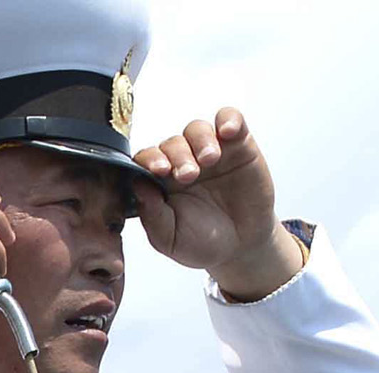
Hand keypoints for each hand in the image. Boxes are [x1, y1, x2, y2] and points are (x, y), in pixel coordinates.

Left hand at [134, 108, 303, 301]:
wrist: (241, 247)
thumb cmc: (201, 243)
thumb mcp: (170, 239)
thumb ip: (152, 215)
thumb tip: (137, 185)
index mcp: (160, 182)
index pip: (147, 160)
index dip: (149, 159)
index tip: (158, 170)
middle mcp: (182, 162)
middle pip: (172, 143)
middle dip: (178, 156)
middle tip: (188, 176)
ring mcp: (210, 151)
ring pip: (197, 129)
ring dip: (200, 140)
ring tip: (209, 160)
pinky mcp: (239, 145)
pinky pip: (231, 119)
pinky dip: (229, 119)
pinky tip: (228, 131)